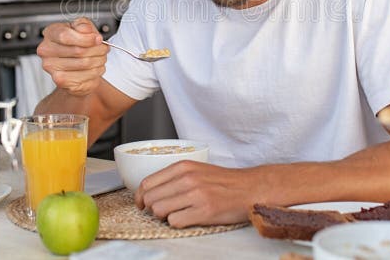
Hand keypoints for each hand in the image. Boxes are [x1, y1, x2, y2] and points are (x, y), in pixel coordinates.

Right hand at [36, 17, 108, 96]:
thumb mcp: (82, 28)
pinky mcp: (60, 80)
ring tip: (101, 57)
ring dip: (99, 60)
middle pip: (78, 51)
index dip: (86, 38)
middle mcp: (46, 51)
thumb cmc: (78, 44)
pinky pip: (85, 76)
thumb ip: (84, 26)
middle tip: (104, 48)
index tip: (98, 39)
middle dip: (97, 49)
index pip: (65, 36)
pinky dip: (96, 71)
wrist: (75, 64)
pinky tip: (96, 67)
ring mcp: (51, 67)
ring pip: (84, 63)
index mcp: (50, 33)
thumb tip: (88, 31)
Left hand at [134, 161, 261, 227]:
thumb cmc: (223, 181)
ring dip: (164, 216)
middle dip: (152, 208)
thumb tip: (150, 191)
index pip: (147, 183)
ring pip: (159, 211)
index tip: (142, 204)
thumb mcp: (197, 169)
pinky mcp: (203, 212)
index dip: (140, 197)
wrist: (249, 188)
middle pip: (150, 199)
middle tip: (163, 211)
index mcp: (183, 167)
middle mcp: (187, 179)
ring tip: (177, 213)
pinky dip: (177, 223)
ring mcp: (195, 195)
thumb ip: (174, 177)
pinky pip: (174, 222)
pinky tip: (187, 218)